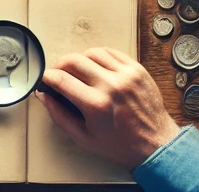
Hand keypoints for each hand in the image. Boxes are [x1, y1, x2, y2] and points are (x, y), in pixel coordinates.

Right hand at [36, 48, 179, 170]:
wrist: (155, 143)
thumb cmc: (121, 145)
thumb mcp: (85, 138)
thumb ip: (60, 116)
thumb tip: (45, 97)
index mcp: (97, 105)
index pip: (62, 80)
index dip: (47, 77)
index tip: (44, 78)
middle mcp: (111, 85)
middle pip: (74, 60)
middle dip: (60, 65)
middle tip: (58, 73)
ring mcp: (125, 74)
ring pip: (92, 53)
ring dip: (80, 60)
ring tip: (78, 72)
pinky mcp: (136, 68)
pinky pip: (111, 52)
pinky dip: (98, 56)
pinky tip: (96, 66)